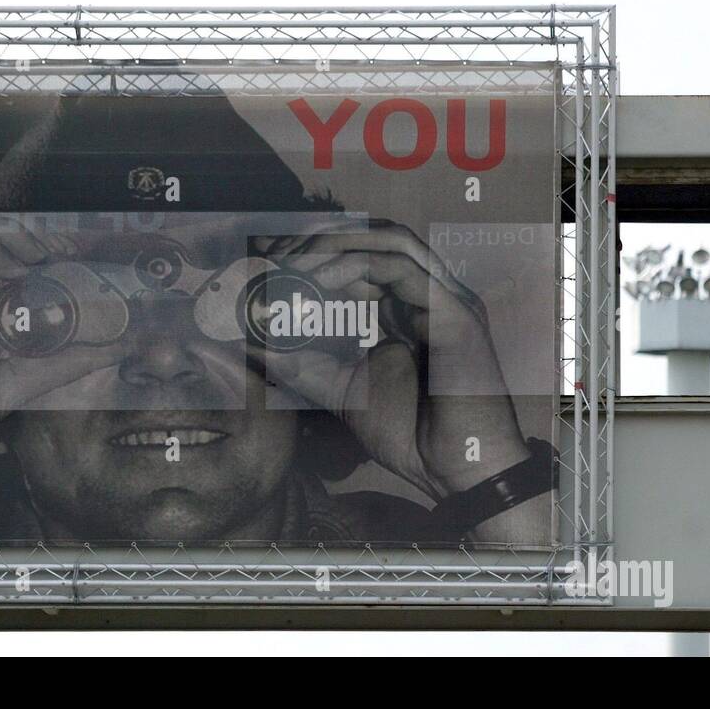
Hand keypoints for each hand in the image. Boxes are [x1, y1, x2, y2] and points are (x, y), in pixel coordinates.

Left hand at [250, 220, 529, 500]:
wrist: (457, 471)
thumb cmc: (412, 436)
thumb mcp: (341, 391)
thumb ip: (301, 364)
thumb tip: (252, 343)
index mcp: (408, 307)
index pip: (362, 255)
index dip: (312, 250)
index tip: (265, 260)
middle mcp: (430, 293)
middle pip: (374, 237)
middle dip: (318, 238)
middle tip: (272, 255)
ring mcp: (447, 298)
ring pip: (390, 241)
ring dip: (336, 245)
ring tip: (294, 264)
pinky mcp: (454, 312)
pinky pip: (400, 270)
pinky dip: (355, 267)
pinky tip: (320, 281)